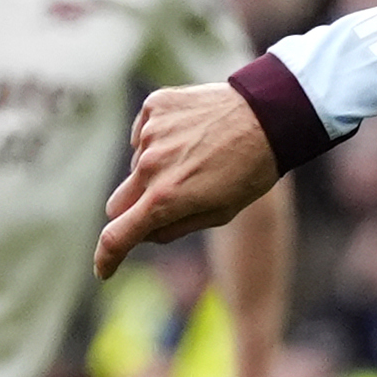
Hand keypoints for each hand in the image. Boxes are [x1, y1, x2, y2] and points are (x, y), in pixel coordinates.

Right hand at [95, 83, 274, 278]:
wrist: (272, 116)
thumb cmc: (252, 171)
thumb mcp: (221, 212)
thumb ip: (175, 227)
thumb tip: (143, 233)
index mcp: (166, 199)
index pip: (118, 236)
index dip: (107, 257)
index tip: (105, 269)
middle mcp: (150, 166)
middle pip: (118, 203)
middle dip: (134, 211)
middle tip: (166, 202)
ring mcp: (151, 134)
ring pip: (137, 165)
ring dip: (156, 170)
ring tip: (198, 159)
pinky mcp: (155, 107)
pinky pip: (146, 133)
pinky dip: (162, 139)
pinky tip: (193, 134)